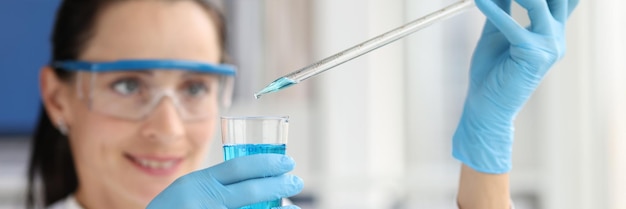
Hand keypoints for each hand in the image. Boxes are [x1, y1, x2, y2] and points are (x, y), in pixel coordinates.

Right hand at [147, 154, 303, 208]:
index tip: (286, 162)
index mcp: (197, 184)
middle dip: (277, 184)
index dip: (265, 163)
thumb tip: (255, 181)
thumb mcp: (187, 193)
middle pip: (250, 190)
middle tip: (296, 181)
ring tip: (290, 206)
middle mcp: (203, 201)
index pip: (238, 168)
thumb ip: (214, 187)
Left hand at [452, 0, 577, 173]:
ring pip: (539, 4)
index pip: (562, 0)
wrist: (487, 106)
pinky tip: (479, 1)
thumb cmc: (491, 72)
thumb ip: (502, 5)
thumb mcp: (496, 31)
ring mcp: (550, 46)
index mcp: (552, 32)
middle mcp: (556, 38)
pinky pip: (511, 24)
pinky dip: (493, 10)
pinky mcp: (534, 55)